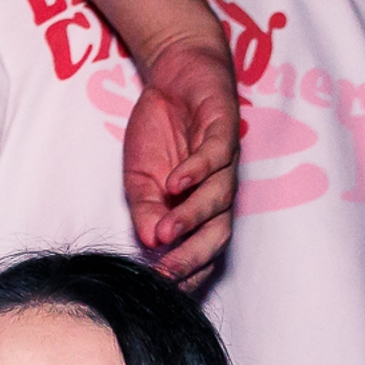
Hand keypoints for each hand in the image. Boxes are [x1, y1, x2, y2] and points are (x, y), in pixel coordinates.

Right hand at [123, 37, 239, 285]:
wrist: (176, 73)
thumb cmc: (160, 131)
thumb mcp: (139, 181)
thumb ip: (147, 212)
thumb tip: (151, 241)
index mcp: (200, 210)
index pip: (202, 251)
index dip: (185, 273)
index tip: (159, 290)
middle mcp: (218, 190)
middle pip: (218, 233)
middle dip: (193, 257)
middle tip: (166, 275)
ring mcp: (224, 160)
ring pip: (219, 197)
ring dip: (192, 218)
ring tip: (165, 232)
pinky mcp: (223, 125)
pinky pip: (215, 154)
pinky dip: (197, 170)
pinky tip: (176, 183)